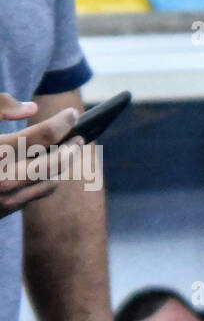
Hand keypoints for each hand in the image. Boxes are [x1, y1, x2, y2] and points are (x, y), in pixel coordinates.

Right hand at [1, 96, 81, 218]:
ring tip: (67, 150)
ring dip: (61, 166)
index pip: (44, 134)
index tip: (73, 113)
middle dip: (71, 147)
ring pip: (48, 181)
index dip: (63, 121)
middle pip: (55, 161)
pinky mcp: (1, 212)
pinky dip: (45, 181)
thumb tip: (31, 109)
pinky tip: (46, 170)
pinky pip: (34, 195)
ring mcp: (3, 199)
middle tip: (79, 135)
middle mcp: (2, 179)